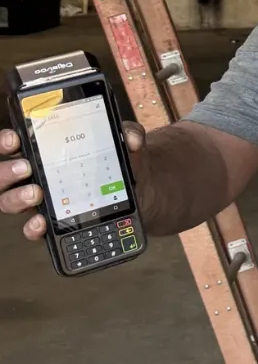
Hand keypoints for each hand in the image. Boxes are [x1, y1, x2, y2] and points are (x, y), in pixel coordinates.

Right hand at [0, 122, 145, 240]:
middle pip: (4, 174)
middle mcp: (34, 175)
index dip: (7, 141)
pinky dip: (32, 228)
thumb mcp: (124, 145)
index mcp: (43, 150)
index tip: (15, 139)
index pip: (13, 143)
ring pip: (10, 201)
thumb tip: (132, 139)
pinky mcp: (52, 223)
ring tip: (35, 194)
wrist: (138, 190)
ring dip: (16, 198)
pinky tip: (41, 223)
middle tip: (26, 168)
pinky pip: (32, 228)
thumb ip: (128, 135)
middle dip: (7, 171)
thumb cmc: (118, 162)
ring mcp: (39, 201)